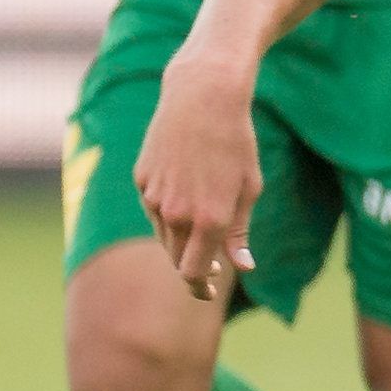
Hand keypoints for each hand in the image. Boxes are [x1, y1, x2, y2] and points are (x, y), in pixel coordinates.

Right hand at [136, 58, 265, 301]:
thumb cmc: (237, 143)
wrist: (202, 100)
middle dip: (192, 268)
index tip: (209, 291)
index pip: (193, 273)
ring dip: (181, 241)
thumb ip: (240, 233)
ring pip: (164, 234)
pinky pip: (154, 208)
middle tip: (210, 273)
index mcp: (208, 220)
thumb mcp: (249, 188)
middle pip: (176, 258)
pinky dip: (169, 211)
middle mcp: (176, 213)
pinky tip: (185, 194)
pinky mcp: (141, 179)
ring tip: (203, 231)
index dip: (200, 287)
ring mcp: (154, 196)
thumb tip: (243, 268)